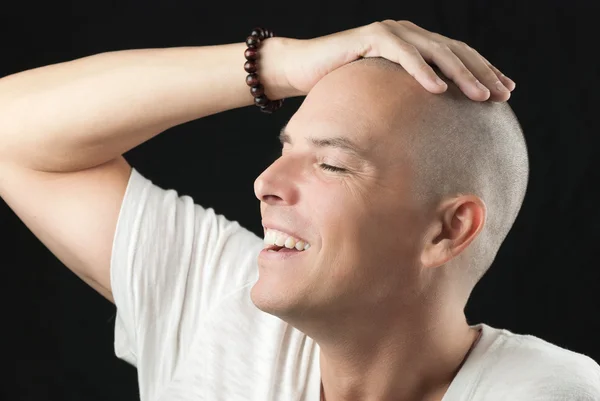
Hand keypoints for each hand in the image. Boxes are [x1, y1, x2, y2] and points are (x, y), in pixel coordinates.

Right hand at [280, 20, 514, 101]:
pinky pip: (402, 54)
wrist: (302, 67)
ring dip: (461, 74)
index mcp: (415, 44)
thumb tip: (427, 126)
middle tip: (503, 95)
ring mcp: (391, 32)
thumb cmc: (340, 85)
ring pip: (436, 51)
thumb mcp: (381, 94)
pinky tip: (439, 89)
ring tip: (481, 96)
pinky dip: (422, 71)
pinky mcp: (371, 37)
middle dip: (483, 73)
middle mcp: (408, 33)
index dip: (484, 71)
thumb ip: (404, 99)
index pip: (457, 56)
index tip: (505, 92)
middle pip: (455, 51)